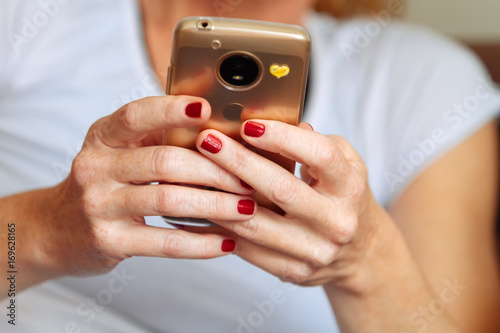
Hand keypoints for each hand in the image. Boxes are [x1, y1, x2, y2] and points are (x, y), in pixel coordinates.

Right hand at [35, 96, 255, 277]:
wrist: (58, 229)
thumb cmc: (105, 183)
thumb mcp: (120, 151)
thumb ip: (158, 136)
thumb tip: (217, 123)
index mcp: (103, 137)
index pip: (137, 115)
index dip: (172, 110)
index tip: (208, 108)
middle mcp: (96, 167)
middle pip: (165, 161)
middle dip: (215, 170)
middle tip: (249, 178)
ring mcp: (99, 205)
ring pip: (168, 199)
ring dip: (216, 205)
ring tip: (247, 208)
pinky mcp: (110, 240)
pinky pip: (164, 242)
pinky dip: (200, 243)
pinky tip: (226, 243)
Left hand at [191, 120, 383, 288]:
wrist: (359, 251)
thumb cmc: (343, 198)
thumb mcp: (344, 164)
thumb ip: (314, 143)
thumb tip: (272, 124)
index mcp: (350, 187)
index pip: (320, 155)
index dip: (282, 137)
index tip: (248, 124)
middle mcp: (337, 221)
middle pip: (281, 189)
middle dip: (238, 162)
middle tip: (207, 141)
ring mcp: (315, 251)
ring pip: (256, 223)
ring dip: (220, 197)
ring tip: (195, 172)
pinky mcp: (294, 271)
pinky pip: (248, 249)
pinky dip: (221, 227)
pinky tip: (202, 207)